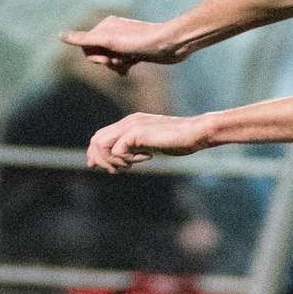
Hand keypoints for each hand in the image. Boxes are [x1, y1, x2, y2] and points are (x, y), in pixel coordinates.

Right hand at [60, 16, 182, 74]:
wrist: (172, 44)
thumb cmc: (141, 41)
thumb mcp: (109, 41)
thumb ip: (84, 39)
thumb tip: (60, 35)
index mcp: (105, 25)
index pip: (86, 46)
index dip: (94, 56)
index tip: (108, 58)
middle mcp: (114, 31)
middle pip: (98, 53)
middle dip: (106, 61)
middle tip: (120, 60)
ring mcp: (126, 42)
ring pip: (110, 59)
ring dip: (117, 64)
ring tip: (130, 62)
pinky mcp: (137, 51)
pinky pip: (122, 62)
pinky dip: (124, 66)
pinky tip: (132, 66)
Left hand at [87, 113, 213, 172]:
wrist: (196, 132)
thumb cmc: (181, 140)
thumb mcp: (154, 144)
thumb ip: (139, 148)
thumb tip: (128, 159)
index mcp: (130, 123)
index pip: (101, 136)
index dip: (96, 153)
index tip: (100, 167)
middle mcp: (127, 122)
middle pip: (96, 139)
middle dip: (99, 159)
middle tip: (115, 171)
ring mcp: (131, 126)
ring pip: (101, 144)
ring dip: (112, 161)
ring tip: (129, 166)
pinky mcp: (136, 133)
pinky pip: (117, 151)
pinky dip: (127, 160)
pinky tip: (147, 157)